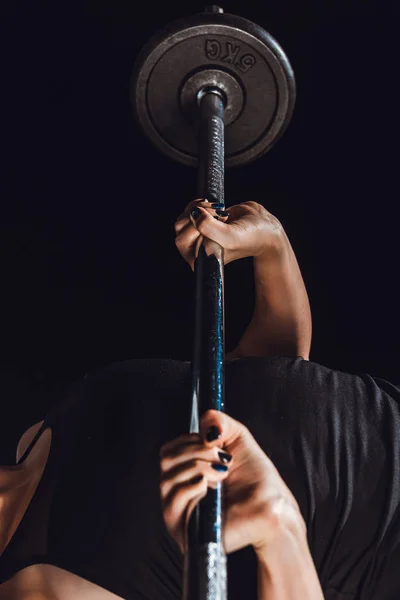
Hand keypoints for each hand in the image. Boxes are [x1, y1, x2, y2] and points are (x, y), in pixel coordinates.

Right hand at [159, 409, 305, 555]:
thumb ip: (217, 421)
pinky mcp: (184, 531)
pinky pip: (174, 500)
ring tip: (222, 475)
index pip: (168, 451)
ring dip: (200, 468)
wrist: (272, 505)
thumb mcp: (236, 437)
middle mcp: (178, 492)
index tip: (214, 445)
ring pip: (168, 479)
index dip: (191, 442)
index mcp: (187, 472)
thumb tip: (204, 429)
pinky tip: (212, 489)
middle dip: (198, 453)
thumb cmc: (257, 478)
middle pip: (166, 461)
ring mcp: (180, 513)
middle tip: (223, 460)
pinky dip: (195, 486)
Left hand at [174, 199, 283, 270]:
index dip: (194, 230)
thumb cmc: (251, 237)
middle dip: (196, 217)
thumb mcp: (231, 237)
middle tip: (217, 216)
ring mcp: (199, 234)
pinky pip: (189, 210)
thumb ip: (210, 229)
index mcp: (202, 260)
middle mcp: (197, 249)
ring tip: (218, 212)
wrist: (264, 226)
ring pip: (183, 218)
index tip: (214, 226)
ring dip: (198, 209)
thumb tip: (194, 214)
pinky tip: (213, 207)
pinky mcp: (202, 220)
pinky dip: (199, 204)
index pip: (182, 242)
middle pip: (180, 229)